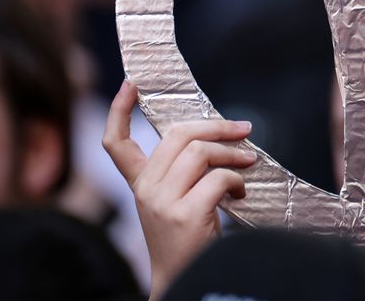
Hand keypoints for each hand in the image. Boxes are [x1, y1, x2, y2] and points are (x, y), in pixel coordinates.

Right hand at [102, 81, 256, 298]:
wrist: (185, 281)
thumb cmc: (189, 239)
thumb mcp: (177, 200)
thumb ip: (186, 171)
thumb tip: (218, 135)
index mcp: (140, 184)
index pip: (115, 143)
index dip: (119, 110)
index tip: (131, 84)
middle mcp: (145, 190)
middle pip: (177, 135)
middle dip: (216, 126)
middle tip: (244, 129)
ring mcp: (161, 202)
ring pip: (200, 152)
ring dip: (232, 153)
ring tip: (249, 163)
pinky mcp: (183, 215)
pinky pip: (218, 178)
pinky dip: (237, 180)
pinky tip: (241, 192)